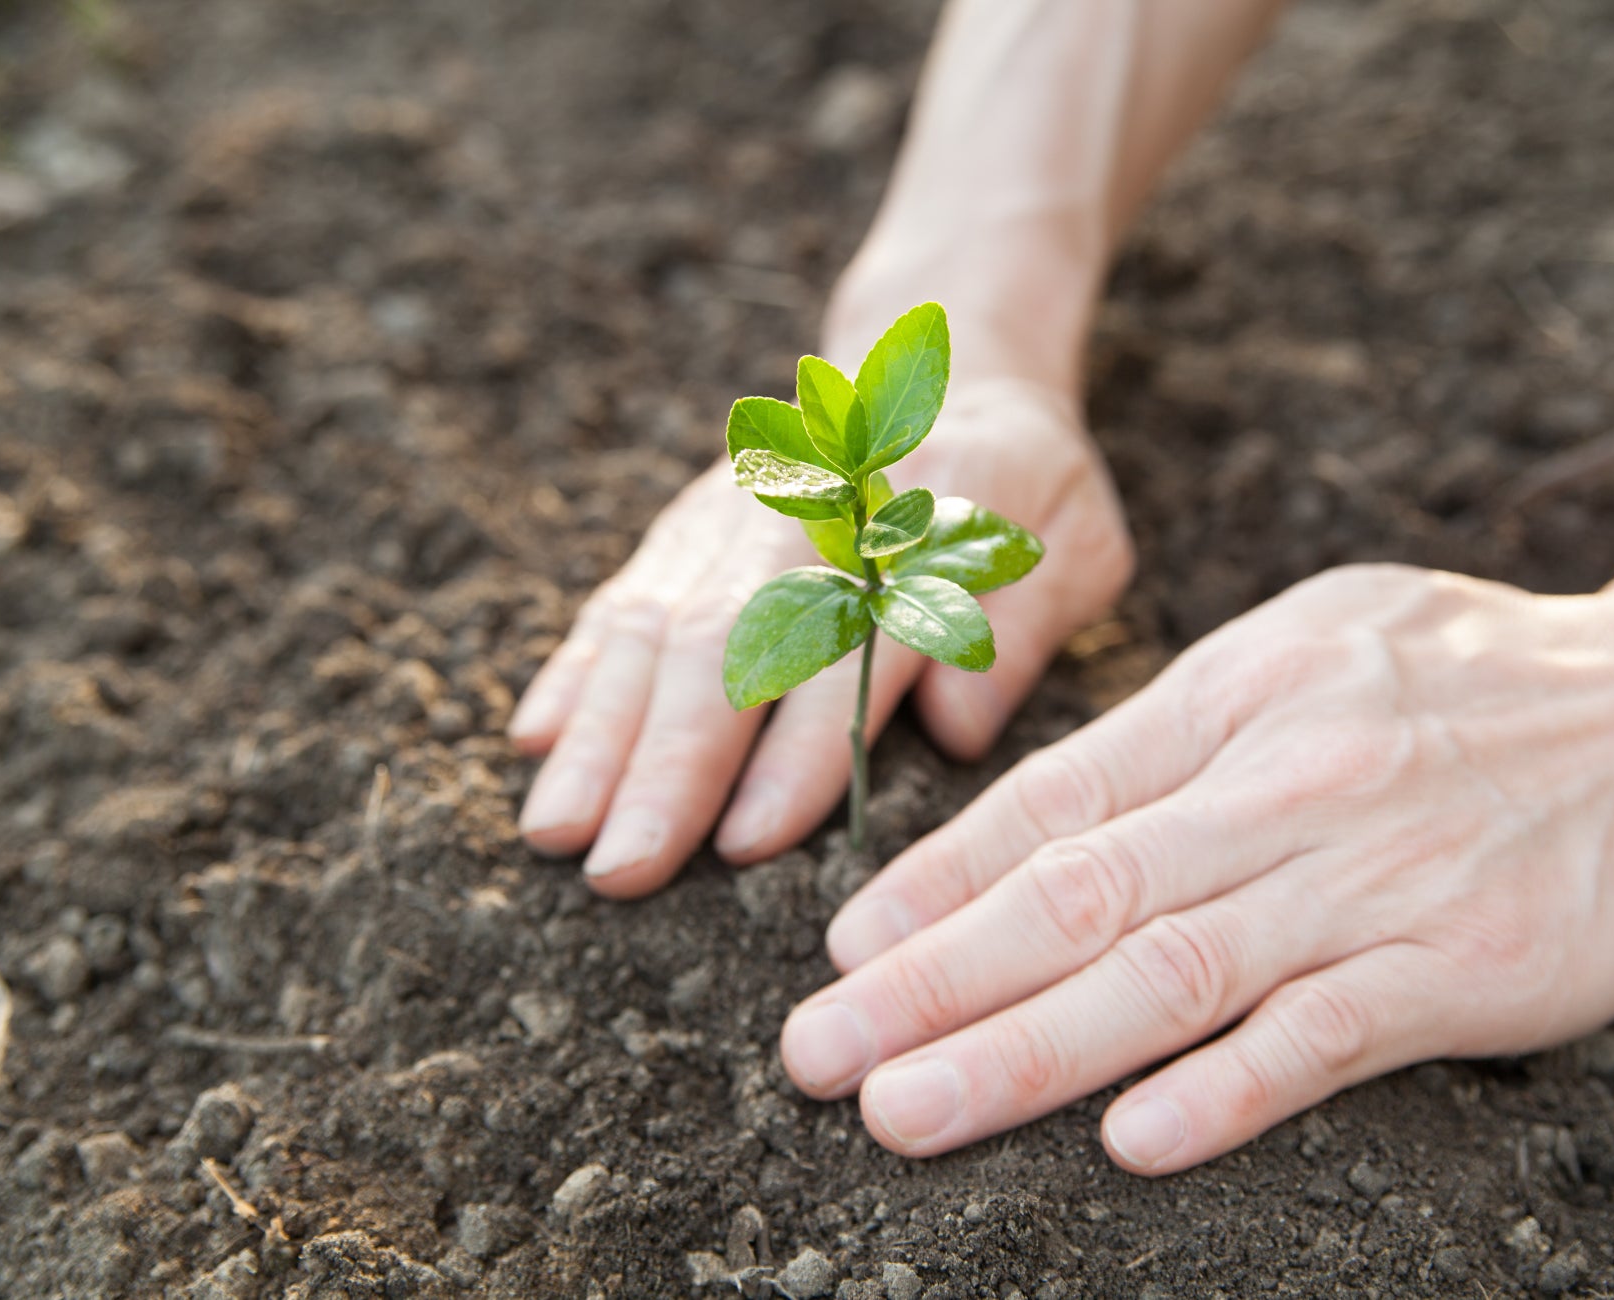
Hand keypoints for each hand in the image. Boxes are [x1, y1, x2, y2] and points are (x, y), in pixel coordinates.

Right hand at [508, 375, 1131, 897]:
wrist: (945, 363)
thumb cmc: (1025, 486)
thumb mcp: (1078, 540)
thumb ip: (1024, 631)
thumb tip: (958, 732)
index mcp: (920, 529)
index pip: (852, 653)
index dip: (799, 753)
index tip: (748, 841)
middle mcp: (809, 520)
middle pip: (726, 651)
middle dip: (667, 767)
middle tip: (620, 869)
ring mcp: (734, 519)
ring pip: (654, 630)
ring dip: (600, 735)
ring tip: (555, 832)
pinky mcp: (688, 525)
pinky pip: (620, 598)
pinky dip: (575, 670)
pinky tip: (536, 743)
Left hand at [780, 564, 1613, 1172]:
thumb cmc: (1467, 675)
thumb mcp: (1306, 645)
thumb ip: (1176, 726)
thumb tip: (1033, 817)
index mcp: (1234, 697)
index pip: (1054, 801)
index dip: (937, 881)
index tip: (846, 946)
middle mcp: (1284, 784)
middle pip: (1077, 895)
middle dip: (929, 981)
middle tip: (816, 1052)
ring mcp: (1369, 879)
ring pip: (1168, 972)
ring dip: (1023, 1049)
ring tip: (906, 1107)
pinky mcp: (1462, 967)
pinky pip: (1321, 1037)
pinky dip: (1223, 1090)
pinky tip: (1130, 1139)